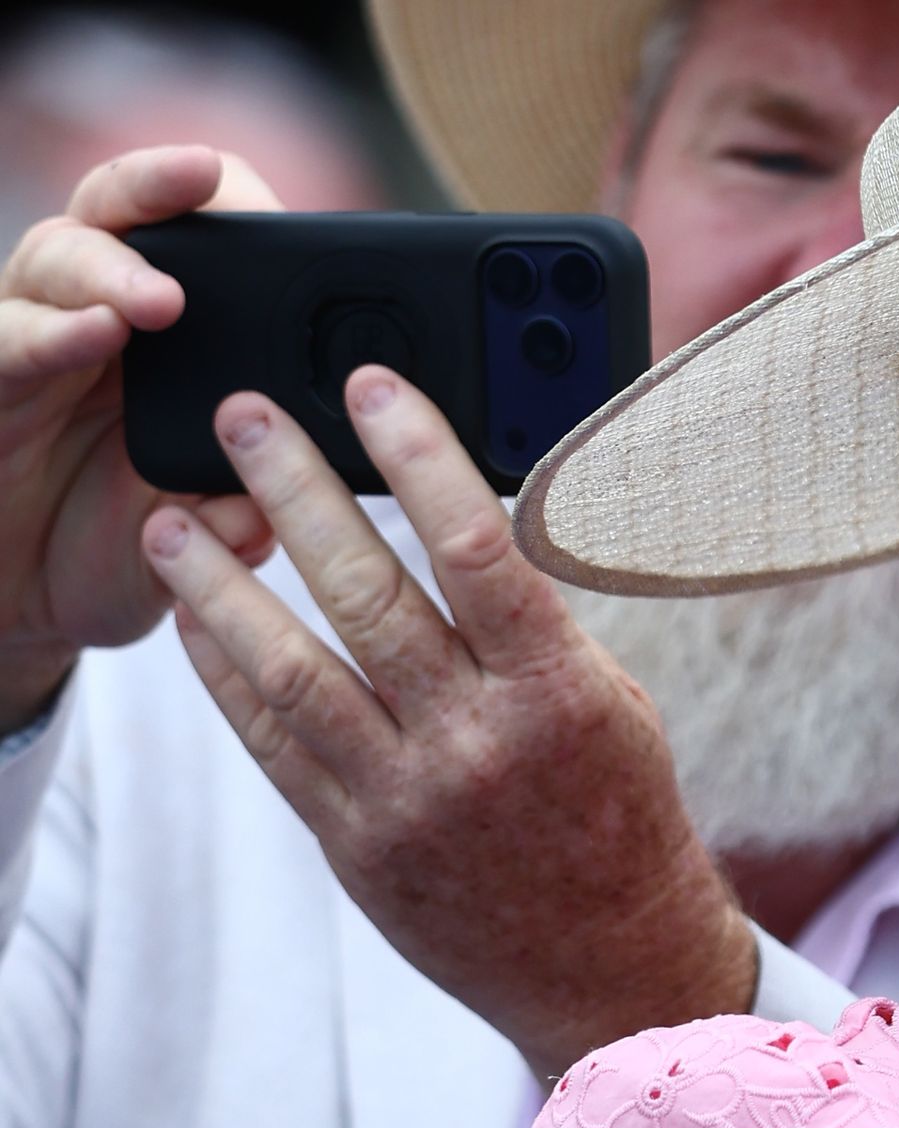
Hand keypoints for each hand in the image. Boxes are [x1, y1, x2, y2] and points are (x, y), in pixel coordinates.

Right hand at [0, 146, 281, 729]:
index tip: (285, 204)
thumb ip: (252, 509)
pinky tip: (90, 333)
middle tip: (203, 177)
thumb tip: (294, 504)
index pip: (207, 231)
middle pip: (122, 210)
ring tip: (158, 297)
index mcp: (181, 331)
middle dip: (161, 185)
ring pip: (58, 256)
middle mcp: (105, 313)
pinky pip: (9, 339)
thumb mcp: (212, 532)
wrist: (32, 602)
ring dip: (109, 268)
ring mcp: (40, 339)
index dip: (239, 203)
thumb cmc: (132, 543)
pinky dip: (47, 332)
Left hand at [139, 365, 756, 1078]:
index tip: (374, 389)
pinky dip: (226, 674)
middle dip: (295, 492)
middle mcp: (479, 742)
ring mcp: (408, 798)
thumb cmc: (622, 817)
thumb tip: (462, 525)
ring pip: (293, 669)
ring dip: (222, 584)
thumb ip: (535, 627)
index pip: (477, 547)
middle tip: (245, 418)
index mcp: (559, 692)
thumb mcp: (614, 704)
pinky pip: (273, 745)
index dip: (418, 455)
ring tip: (170, 518)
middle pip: (365, 593)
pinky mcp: (356, 846)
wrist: (612, 966)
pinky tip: (195, 619)